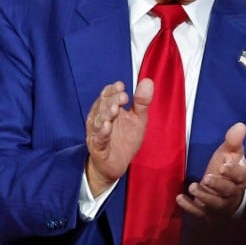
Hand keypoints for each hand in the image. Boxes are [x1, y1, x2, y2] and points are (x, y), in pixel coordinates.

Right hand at [85, 79, 153, 195]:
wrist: (117, 164)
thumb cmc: (125, 139)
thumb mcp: (138, 119)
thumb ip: (141, 102)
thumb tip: (148, 81)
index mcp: (108, 109)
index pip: (107, 95)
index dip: (113, 90)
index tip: (121, 86)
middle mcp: (100, 118)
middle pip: (103, 106)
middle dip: (112, 100)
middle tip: (123, 97)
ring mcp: (97, 133)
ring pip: (99, 121)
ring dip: (106, 114)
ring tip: (115, 109)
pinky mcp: (98, 148)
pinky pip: (98, 139)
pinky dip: (102, 133)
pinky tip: (107, 127)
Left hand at [177, 122, 245, 219]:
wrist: (228, 194)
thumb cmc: (228, 170)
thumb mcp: (230, 153)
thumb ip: (233, 141)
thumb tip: (240, 125)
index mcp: (241, 177)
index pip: (241, 176)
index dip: (233, 173)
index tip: (223, 166)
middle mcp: (233, 193)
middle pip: (228, 192)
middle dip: (217, 186)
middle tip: (206, 178)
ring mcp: (221, 205)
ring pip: (216, 204)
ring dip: (205, 197)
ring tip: (193, 187)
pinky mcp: (209, 213)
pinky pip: (200, 213)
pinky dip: (190, 207)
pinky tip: (180, 198)